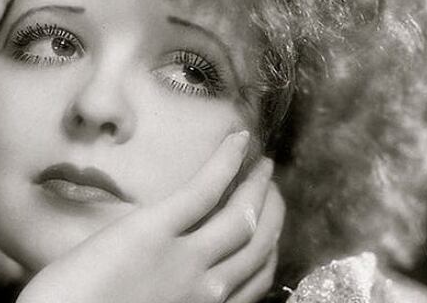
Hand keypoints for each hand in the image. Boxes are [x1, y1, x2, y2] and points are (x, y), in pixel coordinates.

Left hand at [18, 131, 284, 302]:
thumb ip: (170, 297)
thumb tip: (171, 280)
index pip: (255, 280)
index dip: (268, 248)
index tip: (268, 227)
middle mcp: (207, 291)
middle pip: (258, 245)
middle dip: (273, 213)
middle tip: (272, 186)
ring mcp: (185, 260)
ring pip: (242, 216)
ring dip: (258, 186)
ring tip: (263, 165)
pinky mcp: (154, 231)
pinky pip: (203, 191)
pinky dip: (226, 162)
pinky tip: (237, 139)